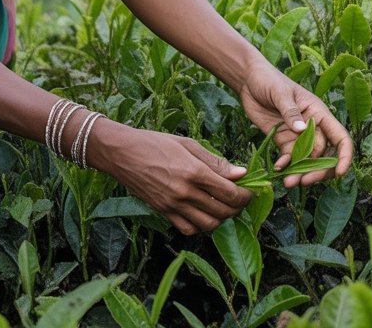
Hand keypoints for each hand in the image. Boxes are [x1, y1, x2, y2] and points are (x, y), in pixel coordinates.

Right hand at [90, 121, 253, 234]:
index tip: (250, 190)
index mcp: (193, 171)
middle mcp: (184, 191)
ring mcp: (173, 205)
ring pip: (208, 224)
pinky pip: (188, 229)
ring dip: (221, 218)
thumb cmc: (153, 142)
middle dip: (237, 207)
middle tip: (239, 199)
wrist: (121, 152)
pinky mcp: (163, 212)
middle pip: (223, 210)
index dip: (245, 194)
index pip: (230, 192)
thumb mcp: (186, 144)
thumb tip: (240, 173)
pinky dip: (201, 226)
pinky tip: (202, 214)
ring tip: (223, 207)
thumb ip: (214, 161)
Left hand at [238, 61, 353, 187]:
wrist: (248, 80)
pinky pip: (290, 158)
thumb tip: (302, 130)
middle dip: (318, 171)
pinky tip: (278, 169)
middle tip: (304, 181)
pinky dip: (286, 167)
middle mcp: (313, 127)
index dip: (343, 156)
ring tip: (289, 183)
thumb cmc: (268, 80)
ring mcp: (298, 136)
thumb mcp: (280, 93)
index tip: (339, 173)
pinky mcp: (283, 140)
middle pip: (325, 155)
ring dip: (301, 173)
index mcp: (319, 113)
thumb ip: (291, 111)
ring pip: (307, 161)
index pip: (340, 138)